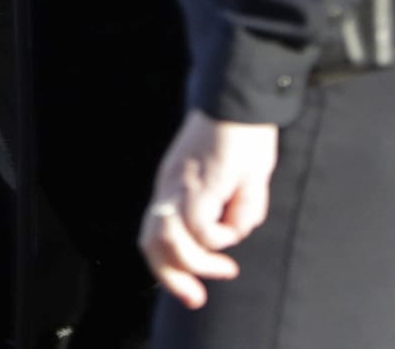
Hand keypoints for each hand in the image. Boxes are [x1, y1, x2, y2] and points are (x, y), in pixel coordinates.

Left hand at [139, 108, 278, 309]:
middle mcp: (170, 187)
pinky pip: (198, 224)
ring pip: (170, 239)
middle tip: (196, 298)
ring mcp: (182, 183)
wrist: (241, 96)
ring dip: (198, 264)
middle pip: (151, 243)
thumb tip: (237, 234)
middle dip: (171, 278)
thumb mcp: (243, 180)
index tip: (192, 291)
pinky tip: (234, 227)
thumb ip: (236, 208)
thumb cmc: (243, 134)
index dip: (167, 267)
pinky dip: (216, 238)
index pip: (155, 233)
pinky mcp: (201, 180)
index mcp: (174, 185)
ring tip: (226, 269)